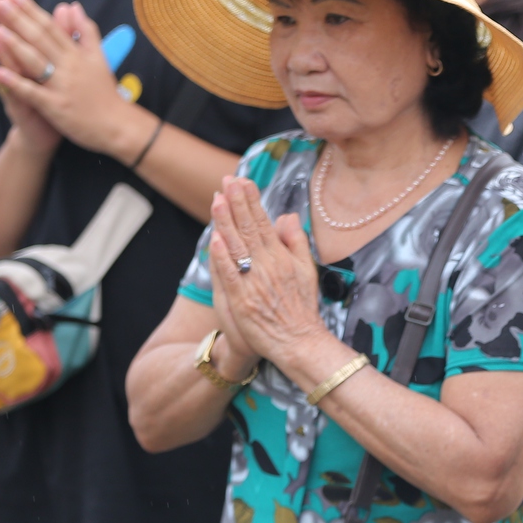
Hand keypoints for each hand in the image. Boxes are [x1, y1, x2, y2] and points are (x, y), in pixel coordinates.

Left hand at [0, 0, 149, 159]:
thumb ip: (86, 32)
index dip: (30, 9)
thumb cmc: (106, 94)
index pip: (50, 26)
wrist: (119, 126)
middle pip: (39, 37)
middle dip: (15, 18)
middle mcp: (69, 66)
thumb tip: (73, 6)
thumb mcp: (99, 57)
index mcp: (77, 53)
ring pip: (35, 62)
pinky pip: (32, 93)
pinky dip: (14, 83)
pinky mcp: (56, 107)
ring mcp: (62, 86)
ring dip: (15, 46)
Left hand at [206, 176, 328, 369]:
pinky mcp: (243, 301)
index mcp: (282, 257)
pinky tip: (215, 240)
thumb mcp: (307, 270)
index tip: (242, 181)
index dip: (252, 201)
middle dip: (237, 203)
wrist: (299, 342)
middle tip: (227, 180)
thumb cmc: (301, 308)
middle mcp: (268, 266)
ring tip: (217, 200)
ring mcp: (255, 282)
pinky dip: (223, 258)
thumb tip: (289, 216)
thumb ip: (296, 241)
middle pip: (250, 229)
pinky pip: (231, 275)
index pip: (264, 222)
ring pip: (238, 247)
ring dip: (227, 223)